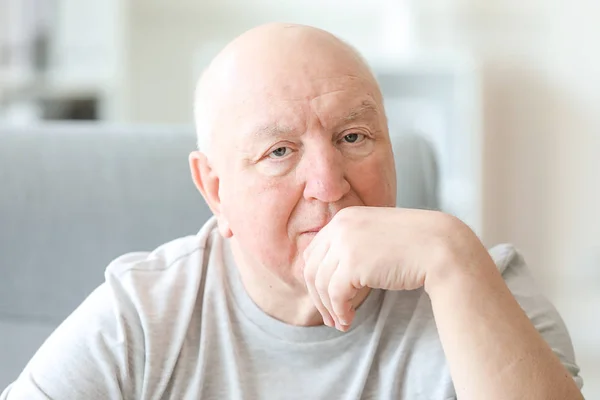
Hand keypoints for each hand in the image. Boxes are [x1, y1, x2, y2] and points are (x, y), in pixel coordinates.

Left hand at [302, 206, 482, 330]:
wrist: (440, 245)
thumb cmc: (414, 245)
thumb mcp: (376, 236)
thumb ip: (354, 246)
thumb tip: (333, 276)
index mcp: (344, 218)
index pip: (314, 252)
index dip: (316, 279)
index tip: (326, 298)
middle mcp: (340, 226)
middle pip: (312, 269)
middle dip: (318, 297)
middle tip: (330, 317)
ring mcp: (345, 243)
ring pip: (321, 284)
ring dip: (330, 308)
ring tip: (342, 323)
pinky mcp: (353, 263)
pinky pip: (335, 294)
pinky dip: (340, 311)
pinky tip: (349, 319)